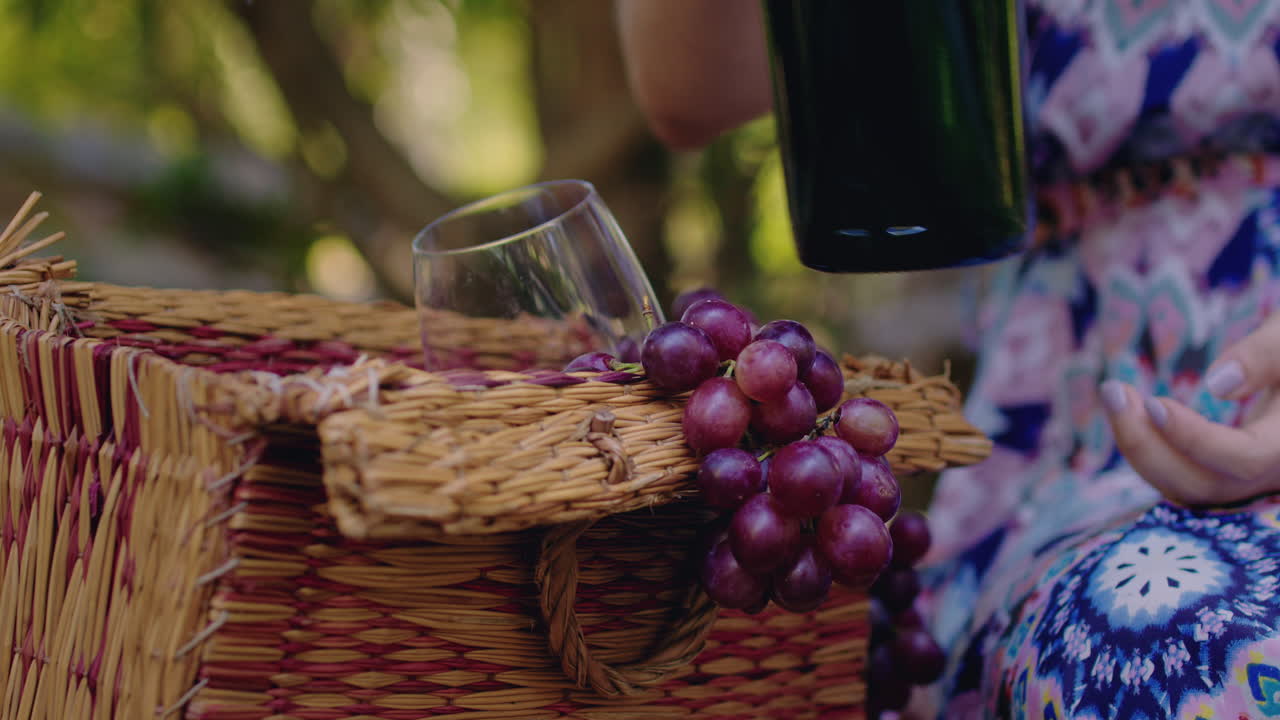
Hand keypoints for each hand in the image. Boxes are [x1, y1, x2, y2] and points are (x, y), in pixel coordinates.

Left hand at [1100, 313, 1279, 506]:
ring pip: (1185, 487)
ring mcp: (1247, 482)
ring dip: (1139, 446)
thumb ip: (1265, 355)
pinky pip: (1180, 476)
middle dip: (1147, 443)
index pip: (1245, 458)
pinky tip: (1127, 410)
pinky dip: (1149, 449)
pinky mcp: (1224, 475)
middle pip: (1202, 484)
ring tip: (1114, 394)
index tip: (1154, 403)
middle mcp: (1272, 475)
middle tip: (1113, 390)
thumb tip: (1218, 385)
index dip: (1196, 439)